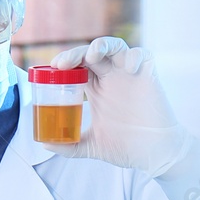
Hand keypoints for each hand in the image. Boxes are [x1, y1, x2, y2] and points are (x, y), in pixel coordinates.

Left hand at [45, 37, 191, 176]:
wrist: (155, 154)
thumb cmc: (126, 147)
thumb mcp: (92, 146)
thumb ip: (70, 146)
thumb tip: (45, 145)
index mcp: (96, 89)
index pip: (77, 66)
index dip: (65, 63)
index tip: (53, 70)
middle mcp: (111, 78)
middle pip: (91, 53)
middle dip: (76, 53)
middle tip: (63, 64)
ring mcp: (130, 75)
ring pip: (116, 47)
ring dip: (103, 45)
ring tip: (93, 55)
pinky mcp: (149, 76)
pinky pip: (143, 56)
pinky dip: (135, 57)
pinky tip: (129, 69)